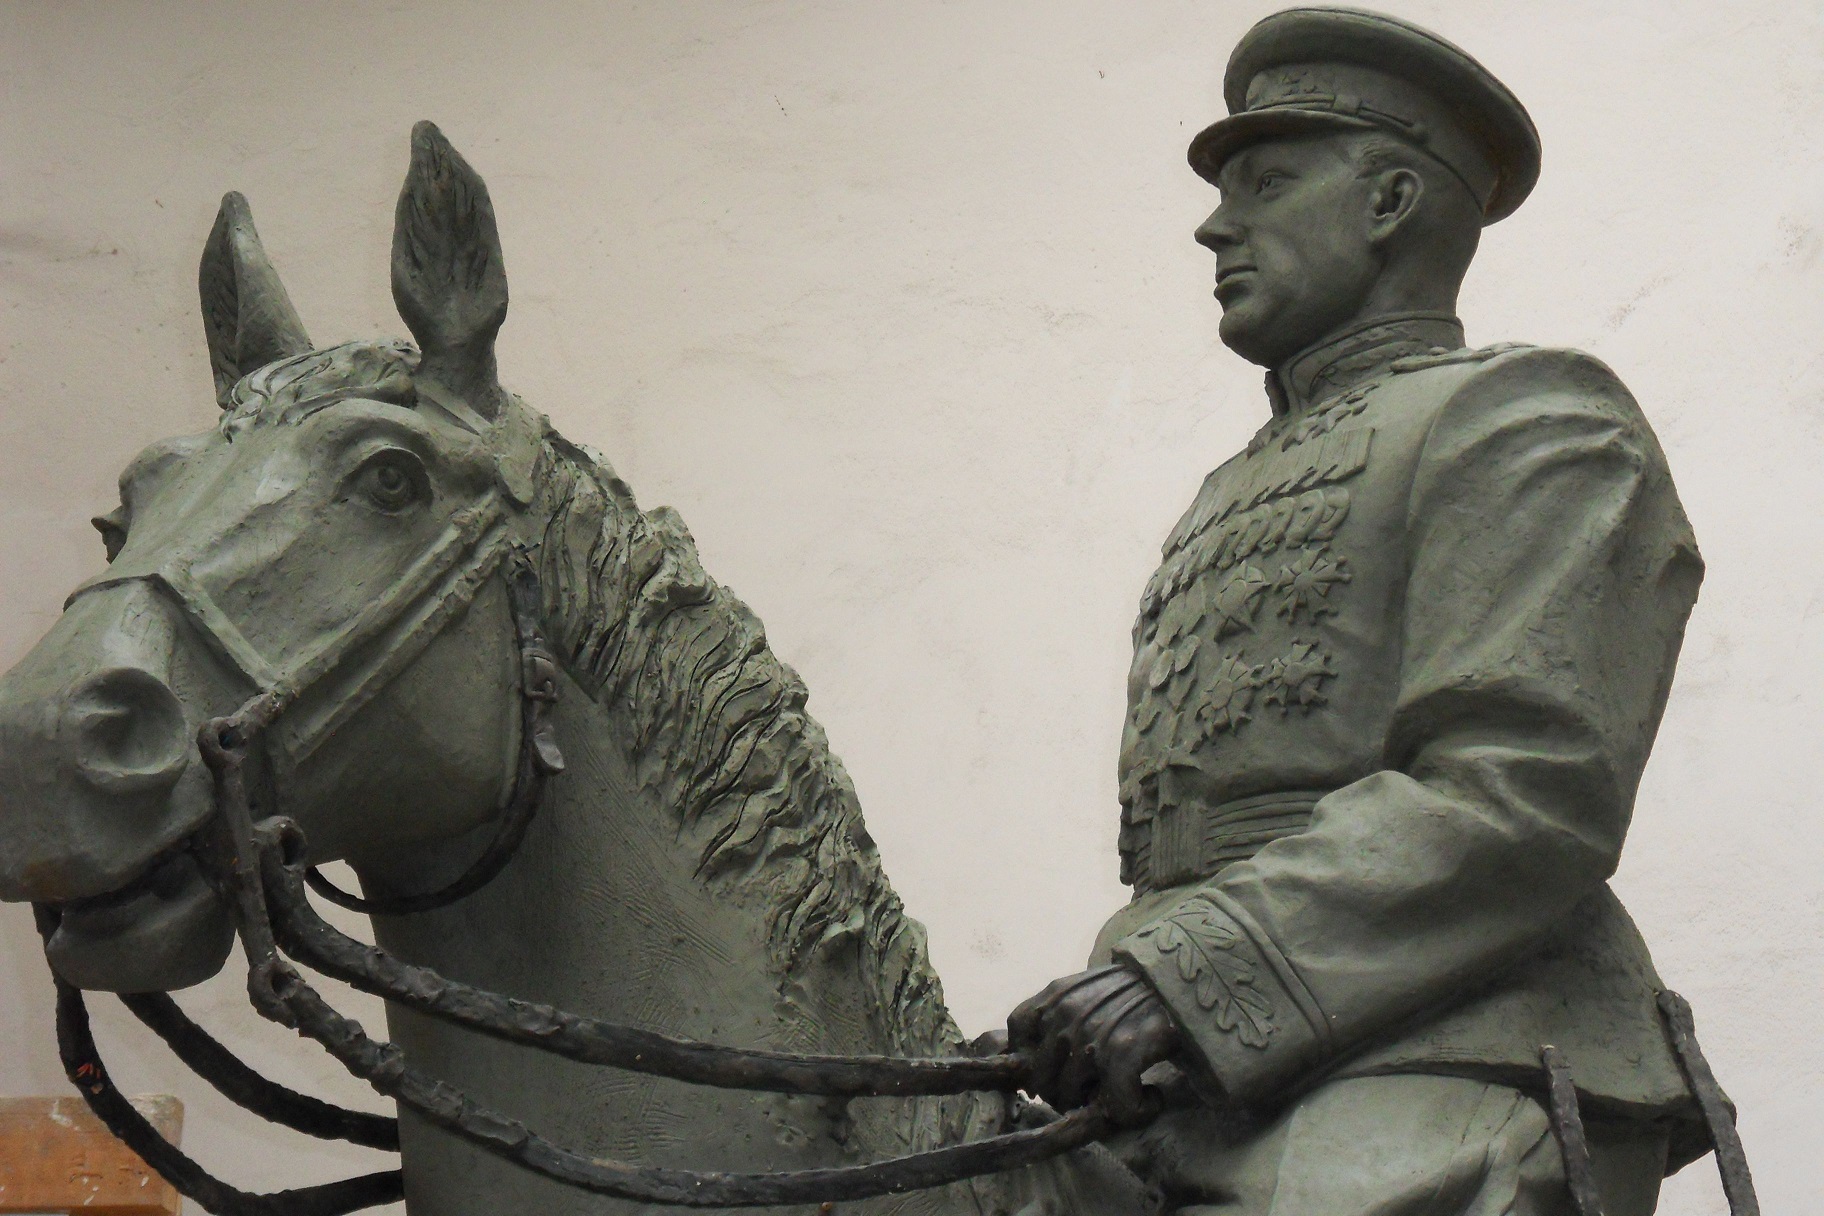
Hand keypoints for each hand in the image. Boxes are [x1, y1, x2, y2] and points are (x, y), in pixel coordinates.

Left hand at [1006, 964, 1179, 1125]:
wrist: (1185, 982)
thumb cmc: (1137, 993)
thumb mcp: (1085, 990)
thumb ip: (1054, 1015)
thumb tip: (1020, 1061)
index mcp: (1055, 995)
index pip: (1017, 1033)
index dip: (1032, 1060)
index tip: (1053, 1071)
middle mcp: (1067, 1014)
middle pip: (1041, 1079)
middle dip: (1062, 1092)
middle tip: (1093, 1089)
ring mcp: (1093, 1035)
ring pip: (1073, 1097)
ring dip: (1099, 1103)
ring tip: (1124, 1089)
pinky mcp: (1125, 1052)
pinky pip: (1118, 1105)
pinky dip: (1136, 1111)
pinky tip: (1150, 1098)